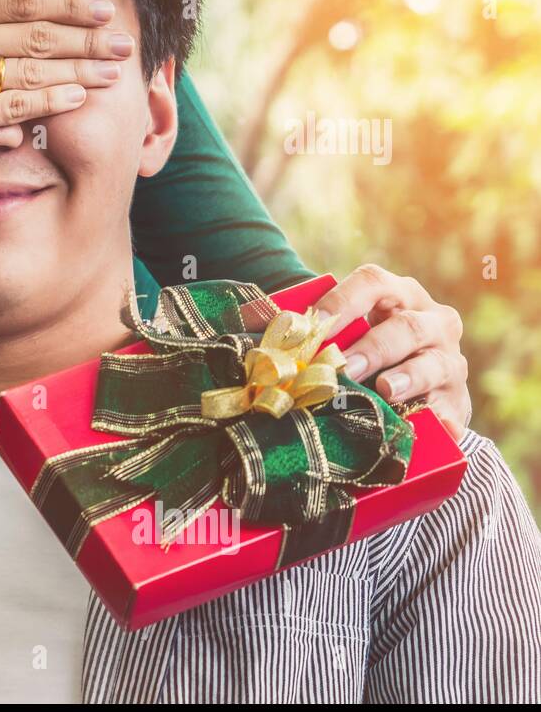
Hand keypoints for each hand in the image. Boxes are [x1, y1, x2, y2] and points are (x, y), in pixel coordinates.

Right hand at [0, 0, 133, 190]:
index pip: (15, 0)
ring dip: (79, 71)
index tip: (99, 8)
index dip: (65, 3)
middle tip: (123, 42)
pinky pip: (12, 111)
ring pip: (30, 74)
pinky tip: (77, 99)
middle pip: (34, 36)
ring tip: (113, 73)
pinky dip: (49, 105)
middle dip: (87, 38)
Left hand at [315, 264, 470, 438]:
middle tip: (344, 367)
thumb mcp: (347, 334)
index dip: (342, 300)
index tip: (315, 324)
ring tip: (386, 389)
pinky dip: (439, 418)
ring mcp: (449, 360)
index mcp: (398, 295)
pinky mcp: (458, 399)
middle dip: (373, 347)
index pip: (372, 283)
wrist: (421, 387)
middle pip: (406, 326)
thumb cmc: (368, 351)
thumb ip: (311, 332)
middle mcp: (432, 321)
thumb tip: (254, 329)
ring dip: (407, 377)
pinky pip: (449, 409)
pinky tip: (433, 428)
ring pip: (434, 364)